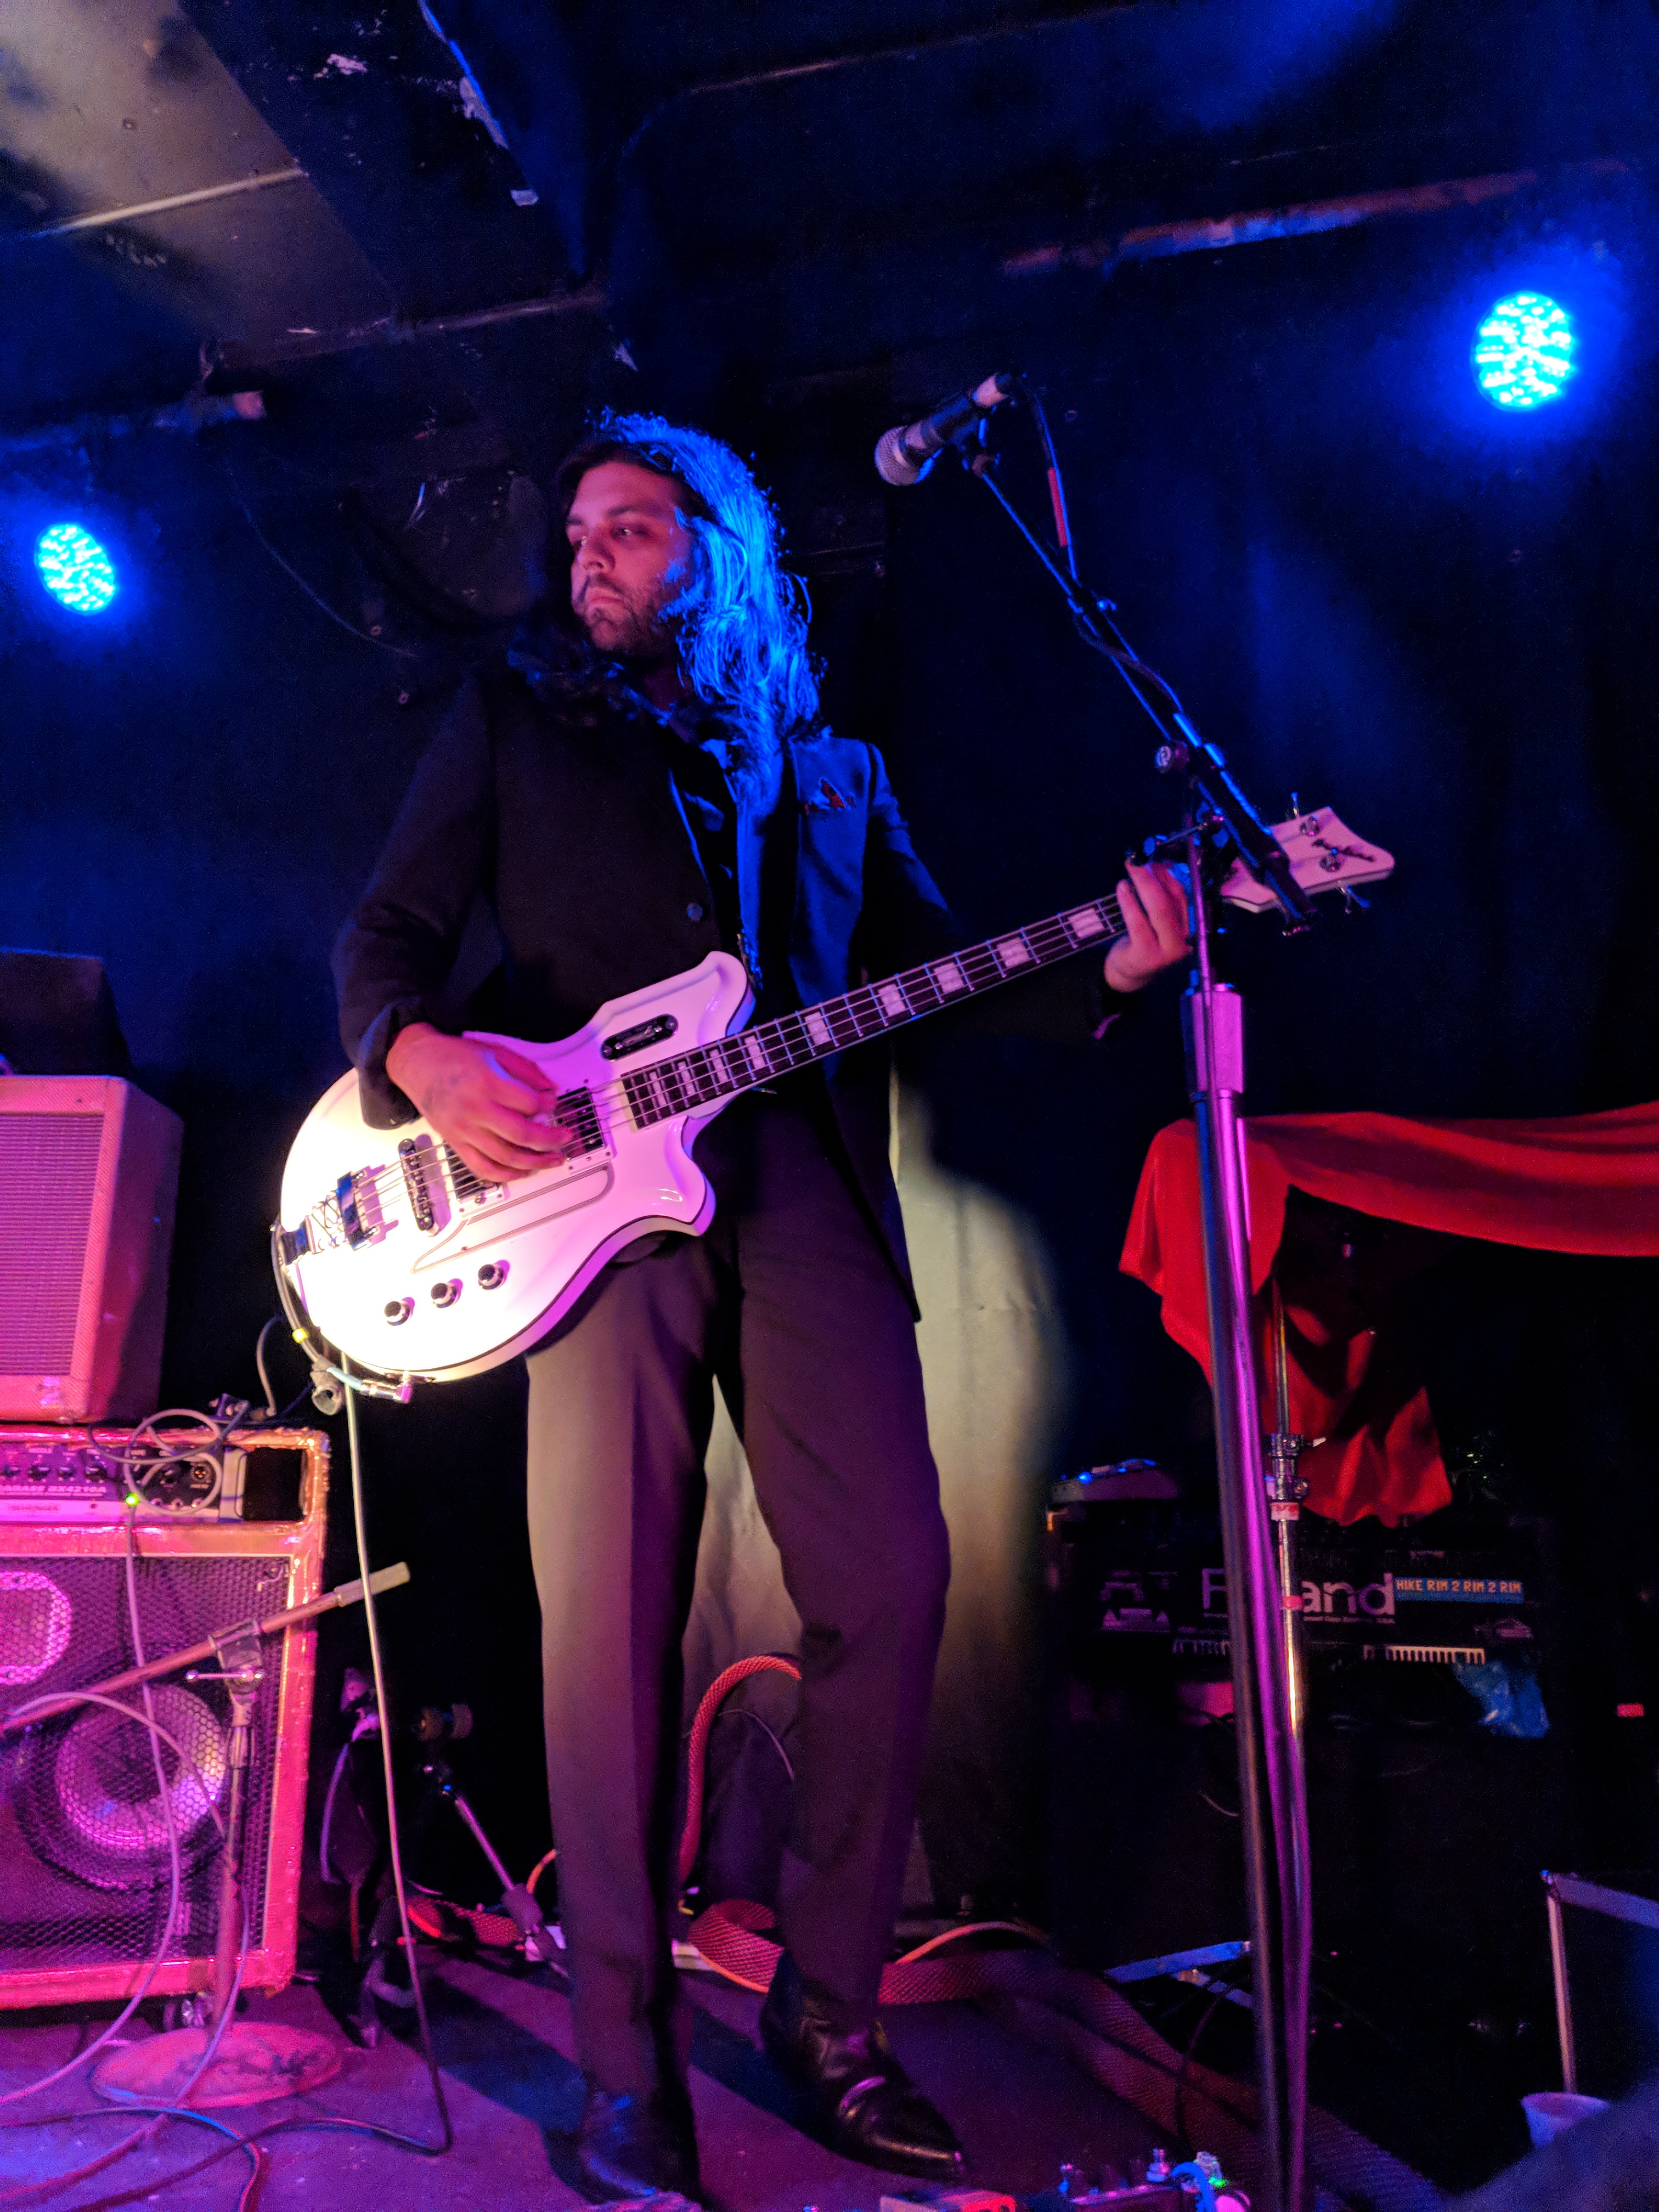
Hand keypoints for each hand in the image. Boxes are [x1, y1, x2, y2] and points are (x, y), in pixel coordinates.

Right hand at [385, 1022, 571, 1182]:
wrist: (418, 1063)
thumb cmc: (453, 1057)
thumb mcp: (494, 1051)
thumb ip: (526, 1069)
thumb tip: (551, 1088)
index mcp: (487, 1083)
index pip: (529, 1103)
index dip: (548, 1104)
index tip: (553, 1102)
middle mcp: (475, 1109)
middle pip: (522, 1134)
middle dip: (551, 1139)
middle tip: (565, 1137)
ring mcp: (464, 1129)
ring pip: (506, 1157)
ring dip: (535, 1162)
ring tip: (553, 1160)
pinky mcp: (456, 1142)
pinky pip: (482, 1168)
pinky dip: (506, 1175)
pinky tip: (523, 1172)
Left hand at [1102, 858, 1190, 993]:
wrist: (1132, 974)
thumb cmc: (1145, 941)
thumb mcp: (1156, 921)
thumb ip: (1160, 899)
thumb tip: (1156, 867)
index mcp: (1188, 928)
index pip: (1181, 897)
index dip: (1166, 876)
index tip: (1152, 859)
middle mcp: (1182, 940)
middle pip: (1170, 902)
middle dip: (1153, 877)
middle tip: (1137, 859)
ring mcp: (1166, 950)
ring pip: (1158, 910)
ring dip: (1143, 885)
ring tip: (1130, 869)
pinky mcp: (1147, 955)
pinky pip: (1138, 923)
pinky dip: (1129, 902)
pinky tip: (1122, 888)